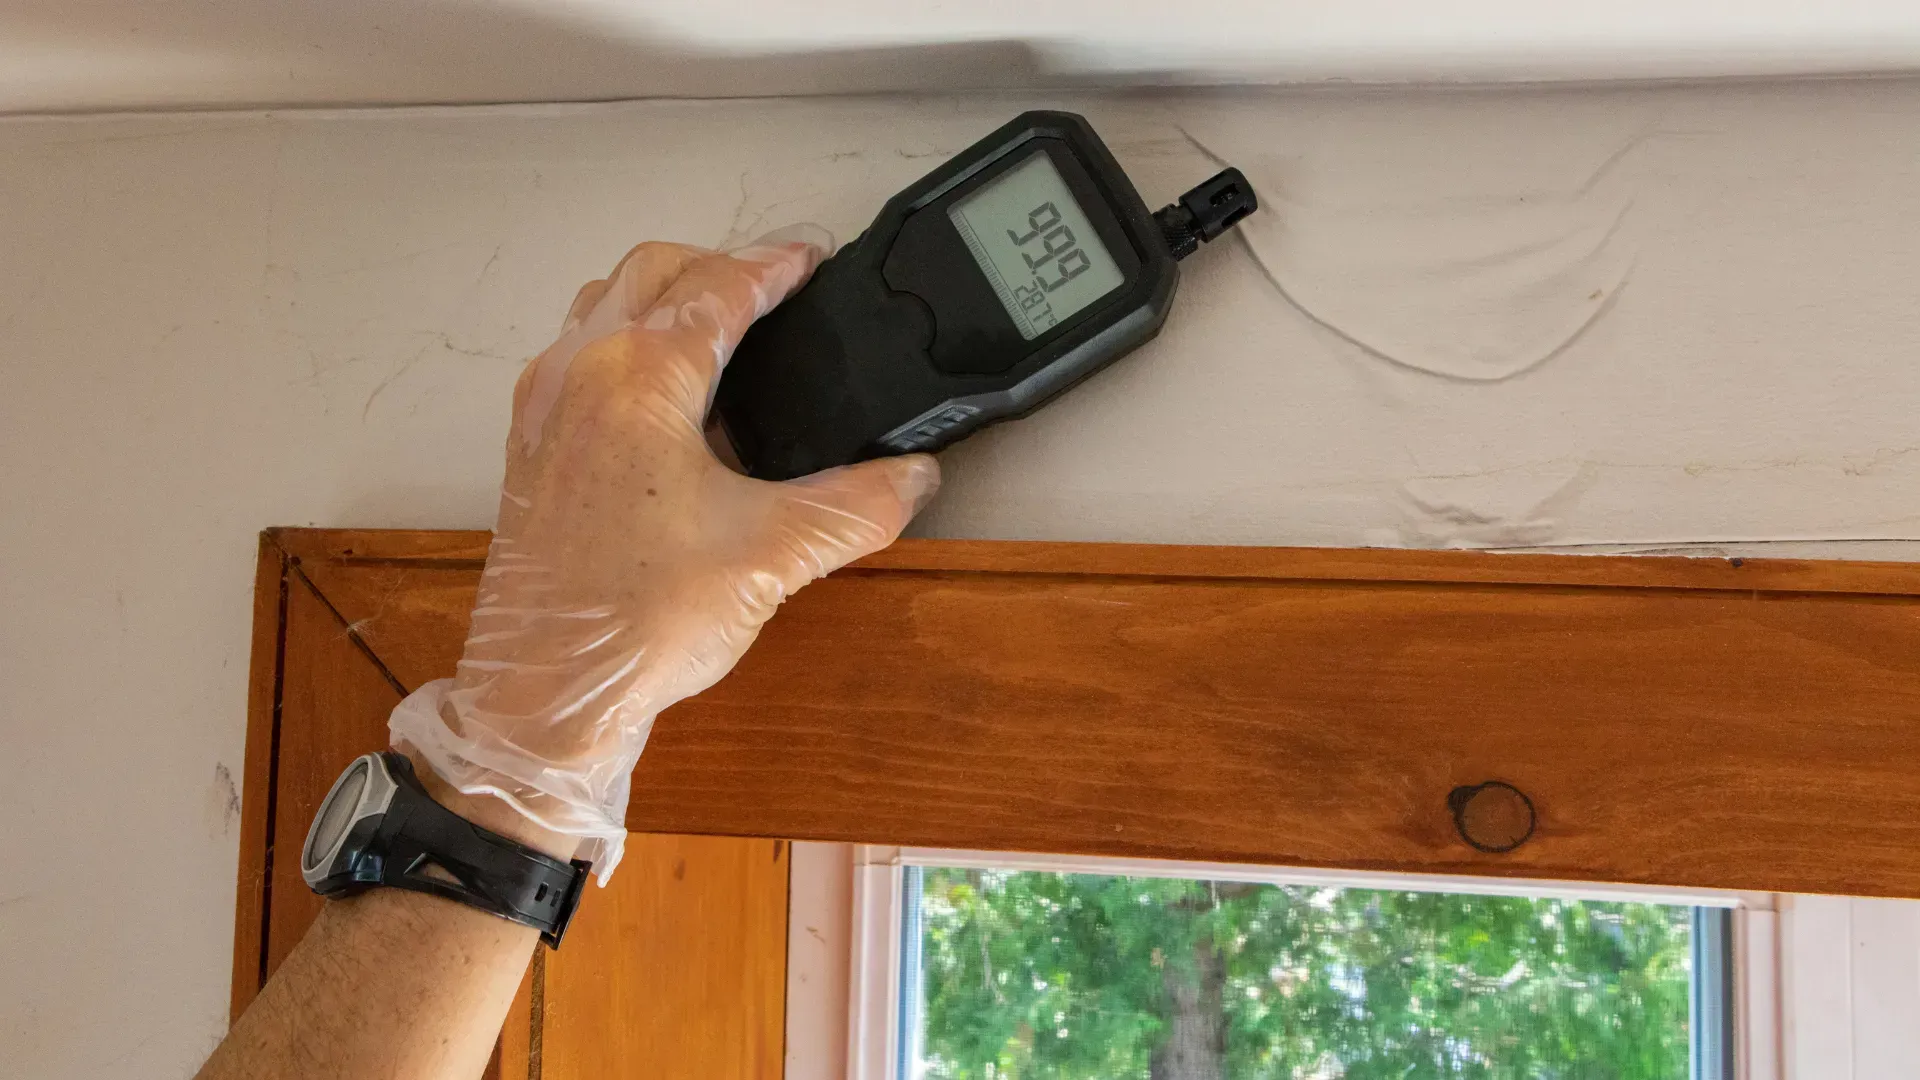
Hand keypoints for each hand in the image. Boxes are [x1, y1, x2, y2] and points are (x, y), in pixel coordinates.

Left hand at [390, 229, 940, 877]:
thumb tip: (913, 477)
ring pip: (603, 304)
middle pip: (651, 271)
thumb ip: (856, 506)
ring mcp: (545, 409)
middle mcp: (579, 373)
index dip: (776, 266)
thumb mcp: (772, 556)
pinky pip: (577, 355)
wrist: (545, 694)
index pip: (719, 287)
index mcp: (637, 378)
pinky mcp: (530, 450)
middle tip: (775, 288)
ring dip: (663, 299)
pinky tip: (668, 402)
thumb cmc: (637, 621)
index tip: (811, 260)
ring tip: (723, 333)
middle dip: (718, 266)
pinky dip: (625, 344)